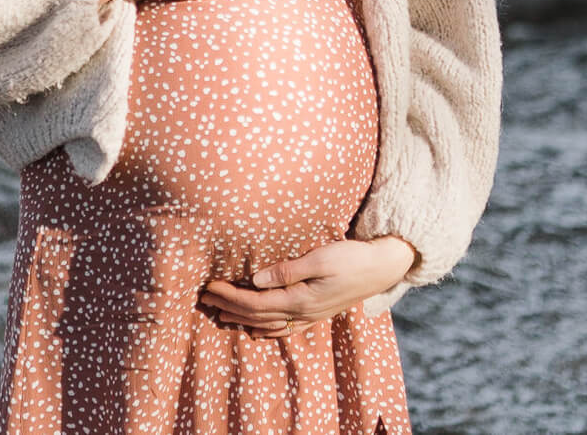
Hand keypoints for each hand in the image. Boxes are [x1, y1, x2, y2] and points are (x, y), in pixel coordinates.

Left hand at [198, 236, 416, 338]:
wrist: (382, 267)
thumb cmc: (352, 257)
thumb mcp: (320, 257)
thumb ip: (287, 270)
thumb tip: (255, 279)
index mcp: (300, 298)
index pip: (254, 302)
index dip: (229, 296)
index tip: (210, 286)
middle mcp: (302, 312)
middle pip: (256, 315)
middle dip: (228, 307)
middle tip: (203, 299)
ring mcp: (310, 315)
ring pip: (268, 324)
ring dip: (242, 320)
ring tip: (220, 315)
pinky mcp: (317, 312)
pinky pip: (284, 328)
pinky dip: (265, 330)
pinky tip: (255, 330)